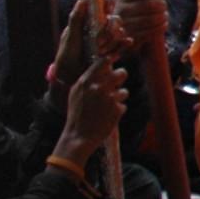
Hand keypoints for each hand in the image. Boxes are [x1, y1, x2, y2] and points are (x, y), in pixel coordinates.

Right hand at [57, 36, 130, 163]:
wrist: (78, 136)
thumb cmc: (76, 114)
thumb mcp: (75, 93)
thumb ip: (87, 79)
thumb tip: (102, 66)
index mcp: (86, 81)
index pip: (104, 62)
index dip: (111, 63)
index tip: (113, 65)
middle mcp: (98, 87)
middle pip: (122, 73)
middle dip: (121, 79)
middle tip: (115, 86)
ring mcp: (109, 98)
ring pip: (124, 91)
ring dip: (118, 99)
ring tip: (107, 107)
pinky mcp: (117, 110)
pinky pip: (123, 106)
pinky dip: (117, 112)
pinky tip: (107, 117)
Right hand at [105, 0, 169, 54]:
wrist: (127, 26)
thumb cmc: (139, 5)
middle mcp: (121, 8)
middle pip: (147, 5)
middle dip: (161, 5)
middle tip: (164, 6)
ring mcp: (124, 23)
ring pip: (149, 20)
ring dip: (162, 17)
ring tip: (165, 15)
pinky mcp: (129, 36)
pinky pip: (148, 32)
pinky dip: (159, 28)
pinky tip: (164, 24)